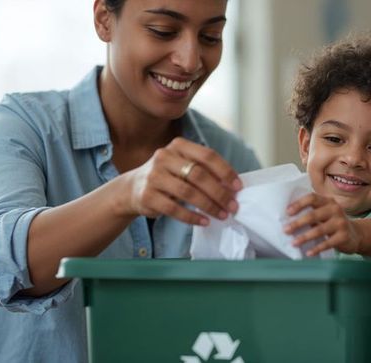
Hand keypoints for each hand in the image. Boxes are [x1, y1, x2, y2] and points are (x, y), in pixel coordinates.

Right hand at [120, 137, 242, 224]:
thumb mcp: (184, 166)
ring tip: (221, 215)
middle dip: (220, 193)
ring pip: (188, 193)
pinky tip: (204, 221)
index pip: (208, 155)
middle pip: (199, 175)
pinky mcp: (147, 195)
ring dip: (209, 206)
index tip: (238, 187)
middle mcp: (164, 157)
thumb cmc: (168, 177)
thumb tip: (233, 188)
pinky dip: (192, 217)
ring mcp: (154, 176)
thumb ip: (205, 171)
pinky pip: (174, 209)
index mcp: (179, 146)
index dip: (225, 171)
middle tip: (232, 206)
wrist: (132, 189)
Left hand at [284, 193, 361, 255]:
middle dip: (298, 223)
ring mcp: (341, 223)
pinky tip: (308, 253)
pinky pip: (327, 243)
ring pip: (319, 230)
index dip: (299, 204)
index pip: (312, 198)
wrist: (356, 235)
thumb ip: (312, 213)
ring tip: (294, 243)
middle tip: (286, 230)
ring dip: (304, 237)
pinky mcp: (344, 236)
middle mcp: (335, 209)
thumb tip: (288, 220)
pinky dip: (317, 248)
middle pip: (313, 215)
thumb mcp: (325, 213)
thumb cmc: (334, 223)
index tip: (288, 212)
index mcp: (328, 201)